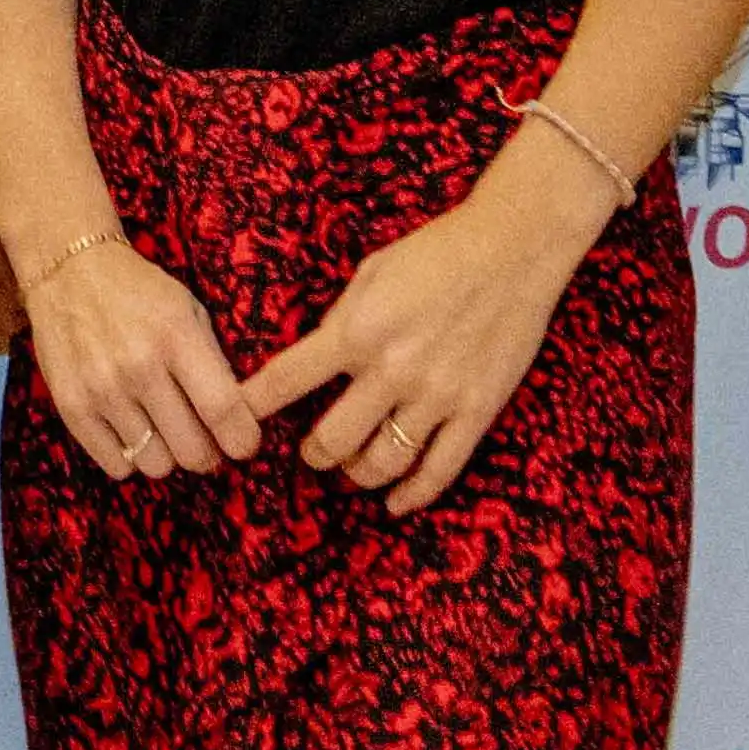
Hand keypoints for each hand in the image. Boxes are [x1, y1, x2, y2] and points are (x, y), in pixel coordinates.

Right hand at [9, 221, 263, 484]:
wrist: (67, 273)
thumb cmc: (139, 293)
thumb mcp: (188, 310)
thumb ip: (214, 364)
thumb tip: (239, 421)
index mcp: (176, 335)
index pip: (222, 409)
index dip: (242, 439)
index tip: (244, 444)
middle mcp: (137, 367)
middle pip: (191, 450)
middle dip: (206, 454)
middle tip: (203, 440)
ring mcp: (101, 390)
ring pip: (156, 465)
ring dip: (166, 454)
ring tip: (160, 427)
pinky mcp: (71, 407)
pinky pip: (117, 466)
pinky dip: (130, 456)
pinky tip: (131, 429)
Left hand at [227, 146, 603, 516]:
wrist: (513, 248)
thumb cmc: (437, 252)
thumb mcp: (372, 272)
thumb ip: (342, 319)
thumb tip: (316, 361)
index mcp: (357, 330)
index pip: (285, 382)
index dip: (252, 408)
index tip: (235, 423)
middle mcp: (391, 370)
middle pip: (332, 441)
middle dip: (314, 453)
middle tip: (313, 451)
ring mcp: (436, 396)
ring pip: (381, 464)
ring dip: (357, 474)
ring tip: (352, 467)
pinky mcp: (476, 411)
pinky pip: (439, 471)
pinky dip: (412, 495)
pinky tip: (395, 501)